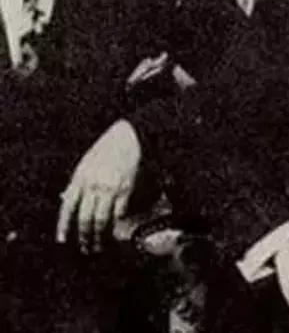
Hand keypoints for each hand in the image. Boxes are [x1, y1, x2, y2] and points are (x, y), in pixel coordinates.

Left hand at [56, 120, 140, 252]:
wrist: (127, 137)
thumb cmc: (105, 150)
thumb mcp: (84, 164)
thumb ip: (75, 182)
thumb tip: (64, 199)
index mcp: (80, 178)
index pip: (68, 207)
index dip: (64, 225)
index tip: (62, 239)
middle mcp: (93, 185)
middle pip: (85, 218)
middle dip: (83, 236)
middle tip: (84, 249)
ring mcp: (110, 188)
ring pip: (101, 219)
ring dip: (99, 236)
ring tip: (98, 246)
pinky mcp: (126, 189)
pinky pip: (119, 211)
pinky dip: (116, 222)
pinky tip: (115, 230)